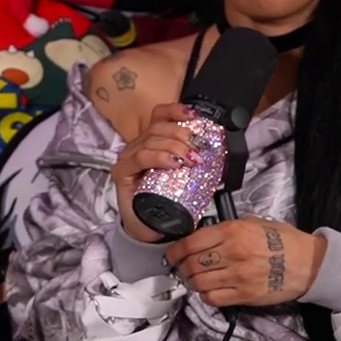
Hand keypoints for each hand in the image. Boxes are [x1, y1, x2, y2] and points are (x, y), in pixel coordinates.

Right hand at [111, 102, 199, 243]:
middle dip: (183, 134)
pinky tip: (172, 163)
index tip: (195, 116)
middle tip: (200, 148)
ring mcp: (128, 159)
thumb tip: (218, 154)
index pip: (160, 116)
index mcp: (152, 143)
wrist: (149, 230)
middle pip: (158, 127)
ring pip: (150, 140)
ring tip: (191, 160)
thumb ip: (195, 164)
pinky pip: (140, 158)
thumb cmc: (166, 202)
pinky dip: (158, 157)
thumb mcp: (184, 178)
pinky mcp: (122, 174)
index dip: (176, 111)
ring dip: (175, 147)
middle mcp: (137, 147)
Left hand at [165, 216, 327, 307]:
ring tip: (193, 279)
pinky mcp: (246, 295)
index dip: (175, 251)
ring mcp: (239, 276)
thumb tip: (202, 236)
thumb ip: (226, 228)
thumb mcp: (254, 223)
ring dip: (191, 282)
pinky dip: (205, 295)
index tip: (171, 255)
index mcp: (232, 231)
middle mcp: (233, 253)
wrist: (309, 263)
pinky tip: (208, 290)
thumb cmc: (283, 241)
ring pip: (199, 283)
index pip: (190, 243)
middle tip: (180, 268)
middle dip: (180, 268)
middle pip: (192, 264)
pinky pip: (214, 298)